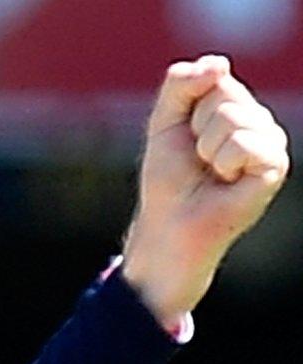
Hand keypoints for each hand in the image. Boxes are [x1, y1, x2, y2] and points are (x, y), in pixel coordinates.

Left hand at [121, 56, 289, 327]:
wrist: (169, 223)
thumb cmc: (169, 178)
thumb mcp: (164, 122)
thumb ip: (180, 84)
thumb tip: (219, 63)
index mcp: (235, 107)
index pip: (213, 78)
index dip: (186, 108)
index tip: (183, 136)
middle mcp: (258, 121)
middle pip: (223, 94)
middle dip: (196, 128)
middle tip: (197, 158)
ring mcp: (270, 142)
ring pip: (232, 117)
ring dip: (207, 148)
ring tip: (211, 171)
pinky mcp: (275, 165)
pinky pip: (244, 143)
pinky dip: (223, 163)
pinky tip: (226, 180)